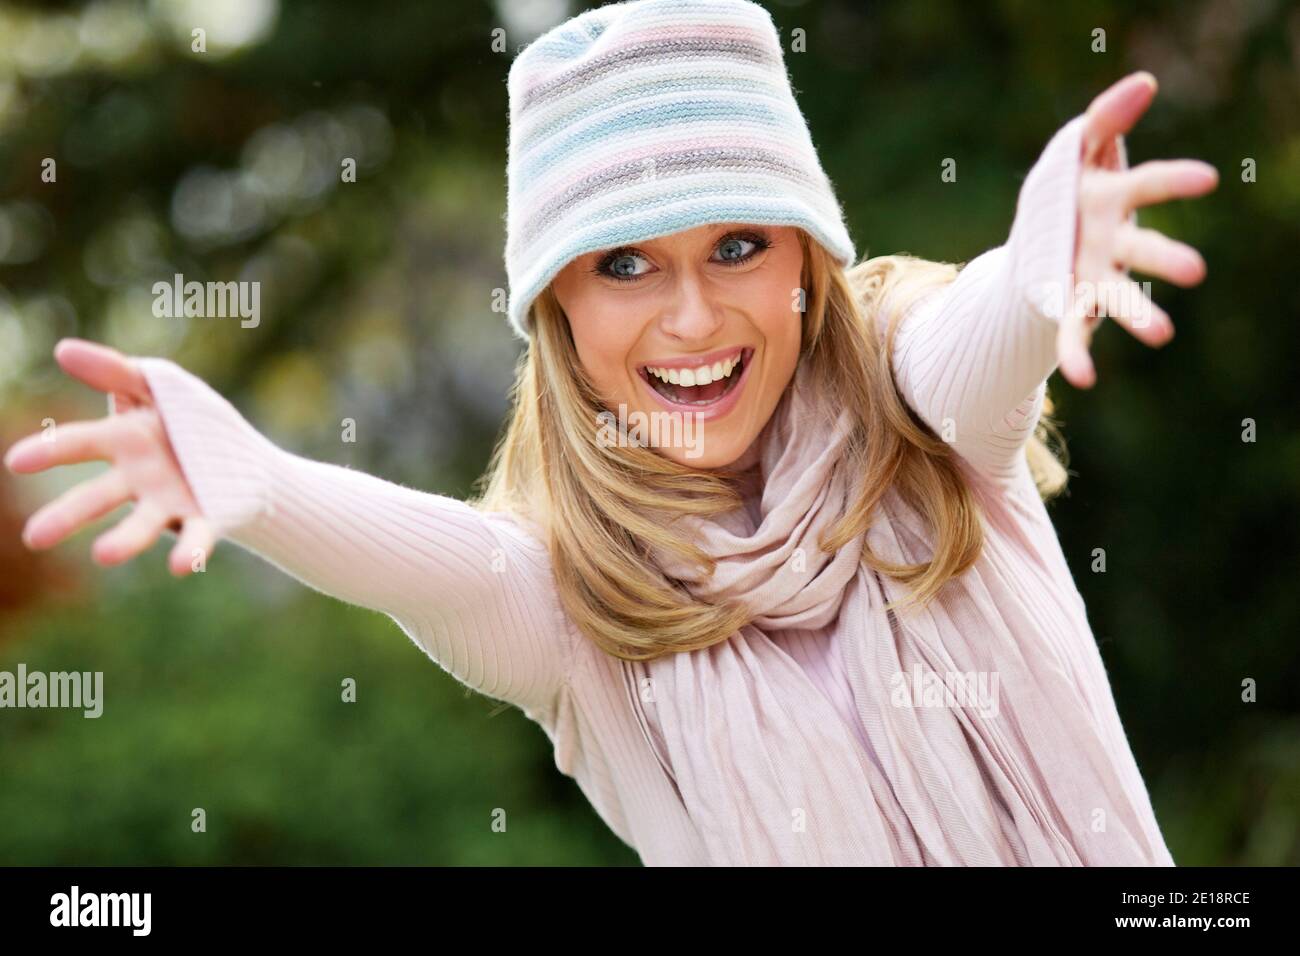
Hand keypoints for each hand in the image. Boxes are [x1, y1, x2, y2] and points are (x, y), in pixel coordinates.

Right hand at [3, 338, 214, 575]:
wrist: (242, 456)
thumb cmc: (188, 417)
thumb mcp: (157, 384)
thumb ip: (115, 370)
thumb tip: (62, 350)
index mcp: (122, 441)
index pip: (80, 444)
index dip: (49, 452)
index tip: (15, 461)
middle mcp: (137, 479)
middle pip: (97, 497)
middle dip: (67, 515)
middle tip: (34, 538)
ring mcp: (168, 503)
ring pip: (141, 525)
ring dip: (123, 541)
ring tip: (103, 555)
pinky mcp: (205, 520)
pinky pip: (196, 538)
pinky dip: (189, 551)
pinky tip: (181, 565)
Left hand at [1059, 70, 1218, 387]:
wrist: (1037, 241)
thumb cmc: (1065, 189)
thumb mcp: (1076, 148)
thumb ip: (1105, 117)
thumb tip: (1144, 84)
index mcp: (1112, 199)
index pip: (1146, 185)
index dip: (1173, 181)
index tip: (1208, 179)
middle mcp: (1112, 243)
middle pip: (1140, 249)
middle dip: (1164, 259)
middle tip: (1195, 271)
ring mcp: (1095, 278)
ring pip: (1118, 297)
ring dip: (1139, 316)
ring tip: (1162, 337)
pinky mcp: (1072, 307)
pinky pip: (1074, 334)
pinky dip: (1078, 355)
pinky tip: (1084, 381)